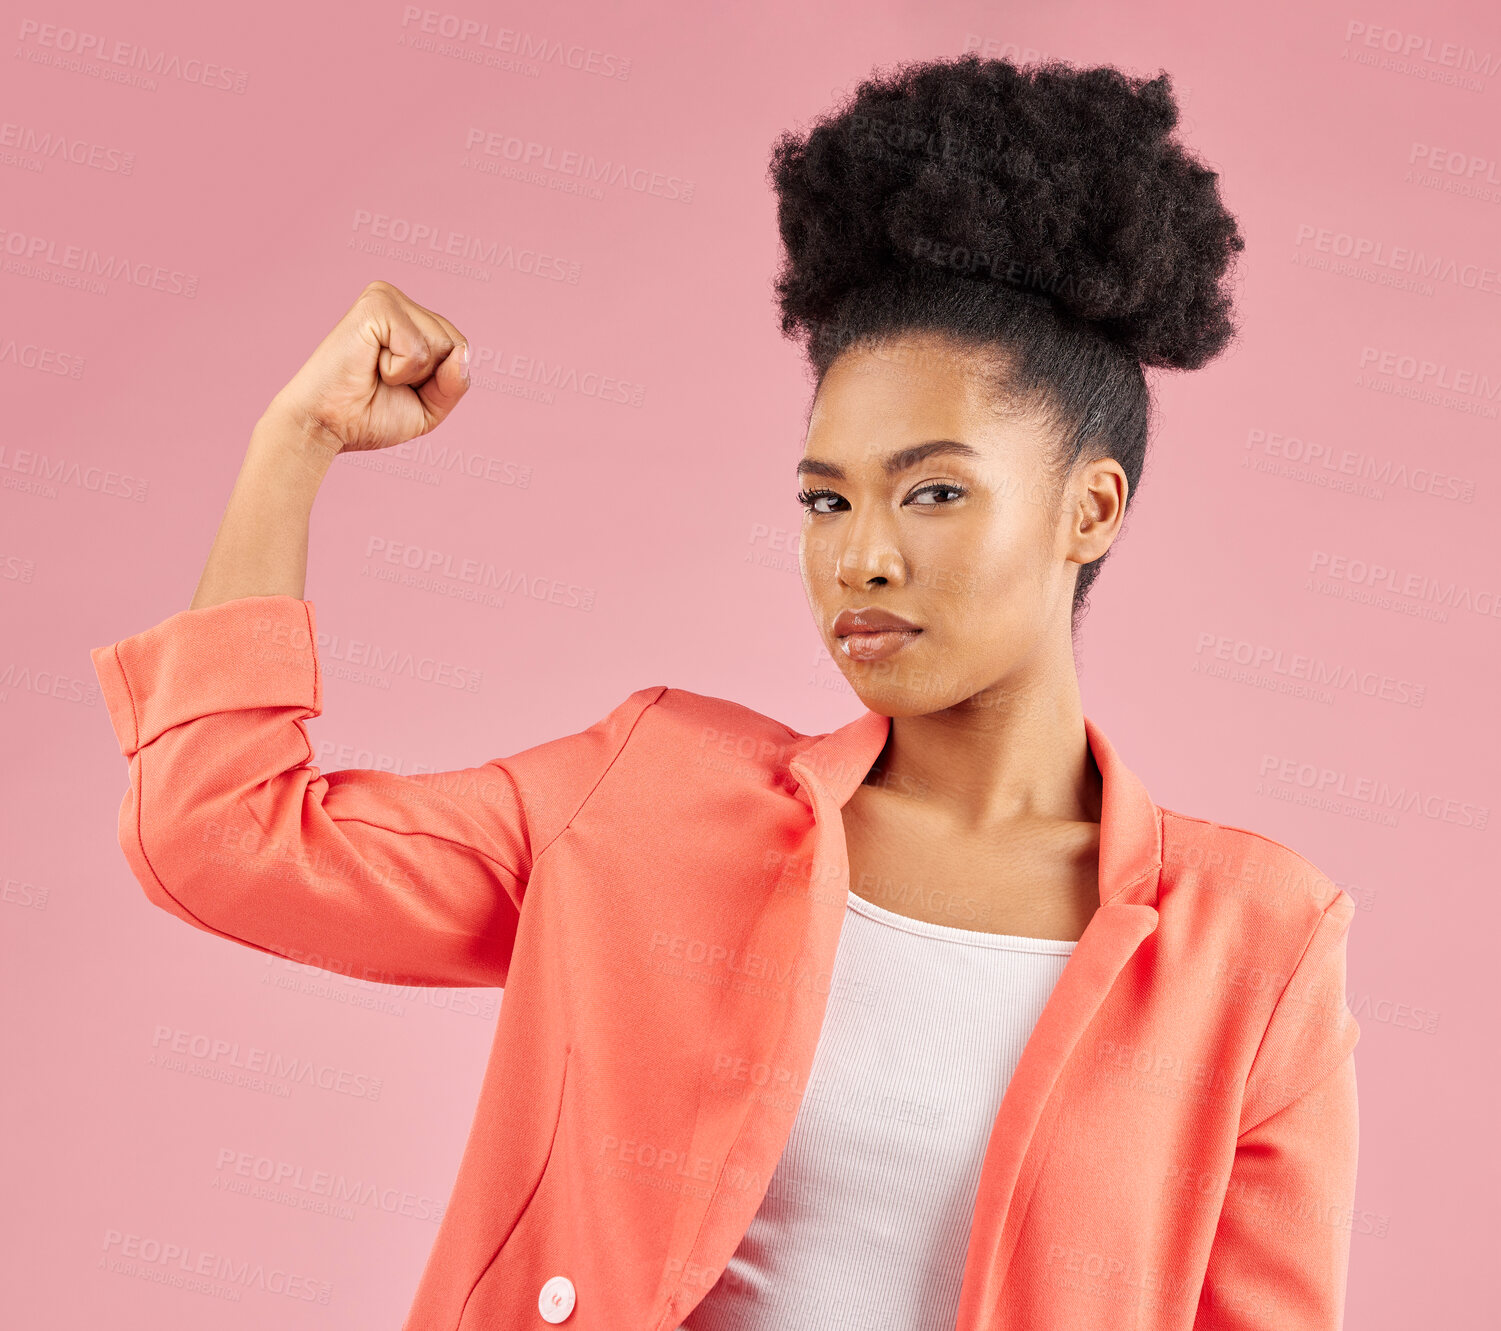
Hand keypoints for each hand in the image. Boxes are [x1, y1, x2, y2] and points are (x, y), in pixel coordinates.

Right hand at [264, 279, 469, 456]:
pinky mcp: (374, 306)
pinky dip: (399, 371)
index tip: (400, 387)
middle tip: (385, 381)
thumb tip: (462, 352)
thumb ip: (455, 383)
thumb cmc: (370, 416)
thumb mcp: (430, 407)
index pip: (459, 348)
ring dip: (412, 374)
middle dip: (428, 378)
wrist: (326, 425)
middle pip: (455, 343)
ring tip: (375, 371)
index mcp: (411, 319)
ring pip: (441, 344)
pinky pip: (419, 348)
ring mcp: (386, 298)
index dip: (439, 382)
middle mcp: (399, 302)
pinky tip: (370, 365)